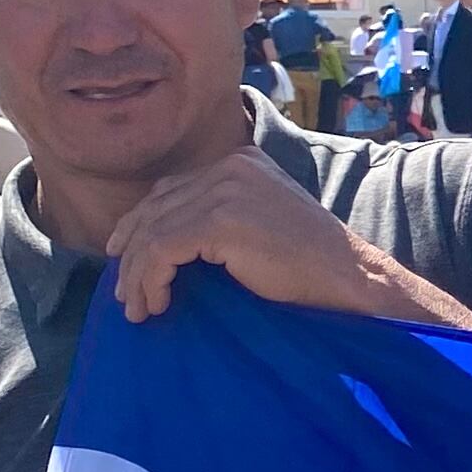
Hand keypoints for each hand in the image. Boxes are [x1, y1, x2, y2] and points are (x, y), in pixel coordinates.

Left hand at [103, 151, 471, 328]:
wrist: (348, 276)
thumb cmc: (310, 264)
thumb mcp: (261, 222)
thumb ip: (223, 213)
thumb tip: (167, 240)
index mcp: (240, 162)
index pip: (171, 189)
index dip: (140, 224)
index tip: (125, 259)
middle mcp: (229, 167)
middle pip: (156, 208)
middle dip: (132, 253)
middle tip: (124, 294)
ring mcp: (225, 190)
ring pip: (153, 232)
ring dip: (137, 275)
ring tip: (138, 309)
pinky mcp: (220, 220)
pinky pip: (162, 250)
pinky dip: (151, 279)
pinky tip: (158, 302)